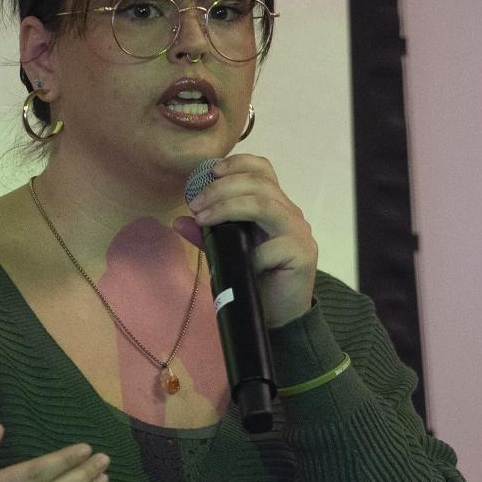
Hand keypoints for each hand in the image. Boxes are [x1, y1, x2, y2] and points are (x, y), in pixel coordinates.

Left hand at [176, 154, 317, 326]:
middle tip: (196, 204)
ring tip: (204, 218)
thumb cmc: (256, 280)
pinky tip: (237, 263)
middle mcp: (290, 214)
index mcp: (275, 206)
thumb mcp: (227, 252)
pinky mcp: (303, 254)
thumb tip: (178, 221)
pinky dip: (249, 253)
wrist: (280, 317)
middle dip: (222, 188)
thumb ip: (207, 236)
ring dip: (229, 207)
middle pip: (259, 183)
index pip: (263, 170)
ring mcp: (299, 232)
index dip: (238, 163)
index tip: (210, 171)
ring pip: (264, 204)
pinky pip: (272, 247)